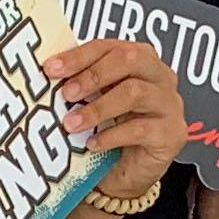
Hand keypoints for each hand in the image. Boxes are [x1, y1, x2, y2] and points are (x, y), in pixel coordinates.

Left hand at [49, 37, 185, 201]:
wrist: (128, 173)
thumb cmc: (110, 130)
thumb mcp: (93, 101)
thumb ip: (79, 84)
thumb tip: (47, 73)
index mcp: (140, 59)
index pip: (108, 46)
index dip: (78, 55)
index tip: (50, 69)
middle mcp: (160, 76)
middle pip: (130, 59)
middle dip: (93, 75)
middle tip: (66, 94)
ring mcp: (169, 104)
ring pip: (135, 92)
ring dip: (98, 108)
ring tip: (72, 123)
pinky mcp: (172, 133)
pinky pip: (140, 129)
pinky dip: (111, 135)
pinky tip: (92, 144)